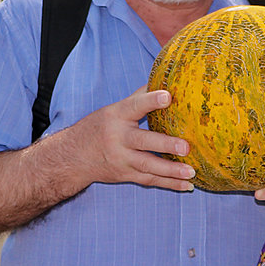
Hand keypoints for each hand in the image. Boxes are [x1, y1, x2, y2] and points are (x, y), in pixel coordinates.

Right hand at [67, 87, 194, 191]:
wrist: (73, 157)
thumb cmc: (99, 127)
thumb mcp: (113, 110)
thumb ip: (138, 98)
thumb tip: (165, 80)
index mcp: (117, 116)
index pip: (134, 106)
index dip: (150, 101)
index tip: (167, 96)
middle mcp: (118, 138)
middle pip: (143, 141)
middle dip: (165, 145)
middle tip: (186, 147)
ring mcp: (121, 159)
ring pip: (148, 166)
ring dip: (171, 171)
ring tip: (191, 171)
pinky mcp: (125, 175)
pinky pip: (149, 180)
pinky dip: (169, 184)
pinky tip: (187, 184)